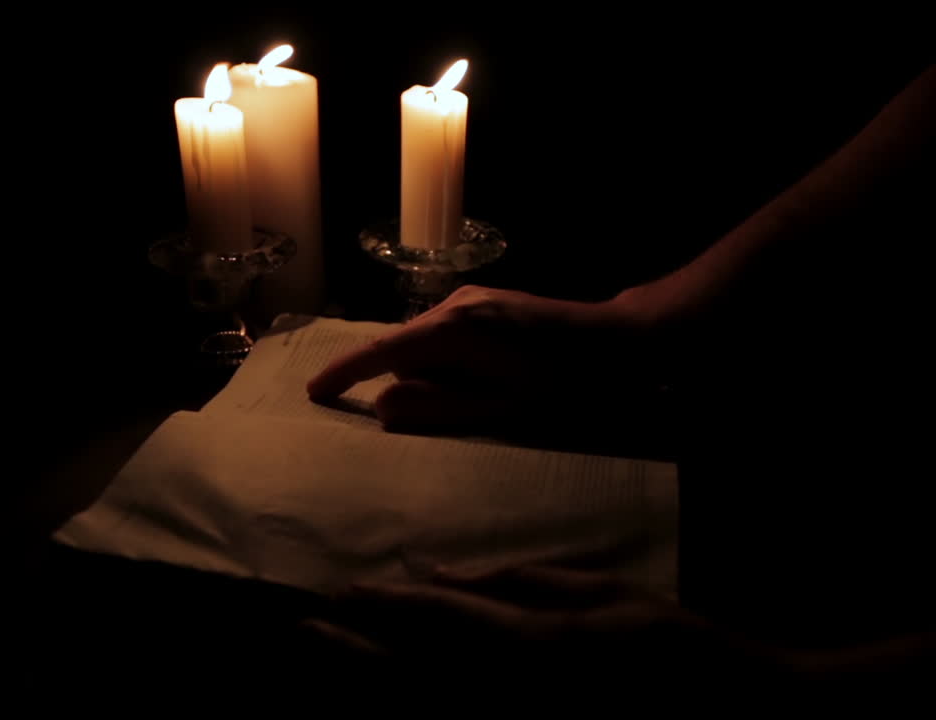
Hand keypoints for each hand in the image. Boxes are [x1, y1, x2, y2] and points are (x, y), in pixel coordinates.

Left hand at [305, 564, 788, 682]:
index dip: (386, 602)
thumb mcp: (609, 597)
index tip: (345, 591)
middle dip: (348, 654)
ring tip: (322, 674)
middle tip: (306, 632)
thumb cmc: (680, 654)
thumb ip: (522, 583)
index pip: (438, 618)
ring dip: (359, 701)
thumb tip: (443, 572)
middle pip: (404, 678)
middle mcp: (510, 700)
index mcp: (532, 643)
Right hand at [306, 285, 655, 430]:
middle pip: (402, 351)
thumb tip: (382, 407)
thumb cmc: (567, 385)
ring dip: (437, 375)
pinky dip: (450, 362)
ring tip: (492, 394)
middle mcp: (454, 304)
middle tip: (468, 409)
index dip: (344, 374)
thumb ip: (438, 410)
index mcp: (454, 331)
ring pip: (422, 345)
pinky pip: (444, 336)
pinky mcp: (483, 301)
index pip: (382, 353)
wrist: (621, 343)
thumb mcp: (503, 410)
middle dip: (413, 385)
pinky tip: (491, 377)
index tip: (314, 394)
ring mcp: (469, 297)